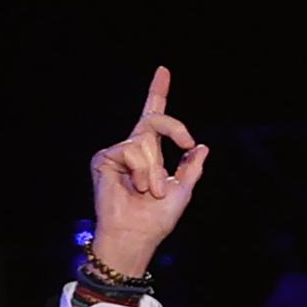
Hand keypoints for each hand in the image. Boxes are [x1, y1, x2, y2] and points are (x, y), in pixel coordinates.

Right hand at [87, 66, 209, 275]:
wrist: (137, 236)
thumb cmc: (157, 220)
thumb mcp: (183, 190)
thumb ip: (191, 167)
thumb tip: (202, 146)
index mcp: (151, 155)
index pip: (154, 118)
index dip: (158, 93)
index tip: (164, 71)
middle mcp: (133, 149)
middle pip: (154, 119)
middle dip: (174, 126)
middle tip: (186, 141)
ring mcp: (118, 153)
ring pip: (145, 140)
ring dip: (156, 169)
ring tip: (153, 191)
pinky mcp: (104, 158)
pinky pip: (131, 150)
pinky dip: (142, 171)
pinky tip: (139, 188)